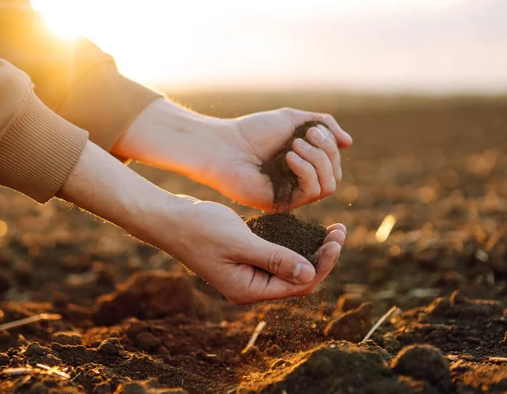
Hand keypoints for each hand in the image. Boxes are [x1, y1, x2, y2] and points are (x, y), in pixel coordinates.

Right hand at [57, 142, 345, 303]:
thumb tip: (310, 272)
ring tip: (331, 228)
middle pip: (297, 278)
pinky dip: (293, 243)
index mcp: (248, 289)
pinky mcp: (243, 258)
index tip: (337, 238)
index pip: (298, 284)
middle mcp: (249, 286)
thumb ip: (274, 258)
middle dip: (321, 256)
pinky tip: (305, 227)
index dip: (322, 263)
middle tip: (340, 230)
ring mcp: (246, 273)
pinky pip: (276, 256)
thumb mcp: (239, 241)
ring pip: (289, 266)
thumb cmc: (199, 228)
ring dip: (310, 249)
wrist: (166, 218)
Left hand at [206, 108, 352, 210]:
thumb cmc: (253, 131)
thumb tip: (348, 143)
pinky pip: (312, 193)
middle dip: (326, 151)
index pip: (334, 163)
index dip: (330, 145)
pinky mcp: (283, 204)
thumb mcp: (294, 119)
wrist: (224, 145)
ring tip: (295, 146)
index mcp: (303, 165)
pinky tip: (289, 157)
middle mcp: (299, 183)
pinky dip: (307, 171)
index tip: (312, 129)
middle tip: (305, 136)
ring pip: (329, 186)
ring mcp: (292, 195)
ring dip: (318, 161)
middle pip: (335, 174)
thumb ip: (323, 125)